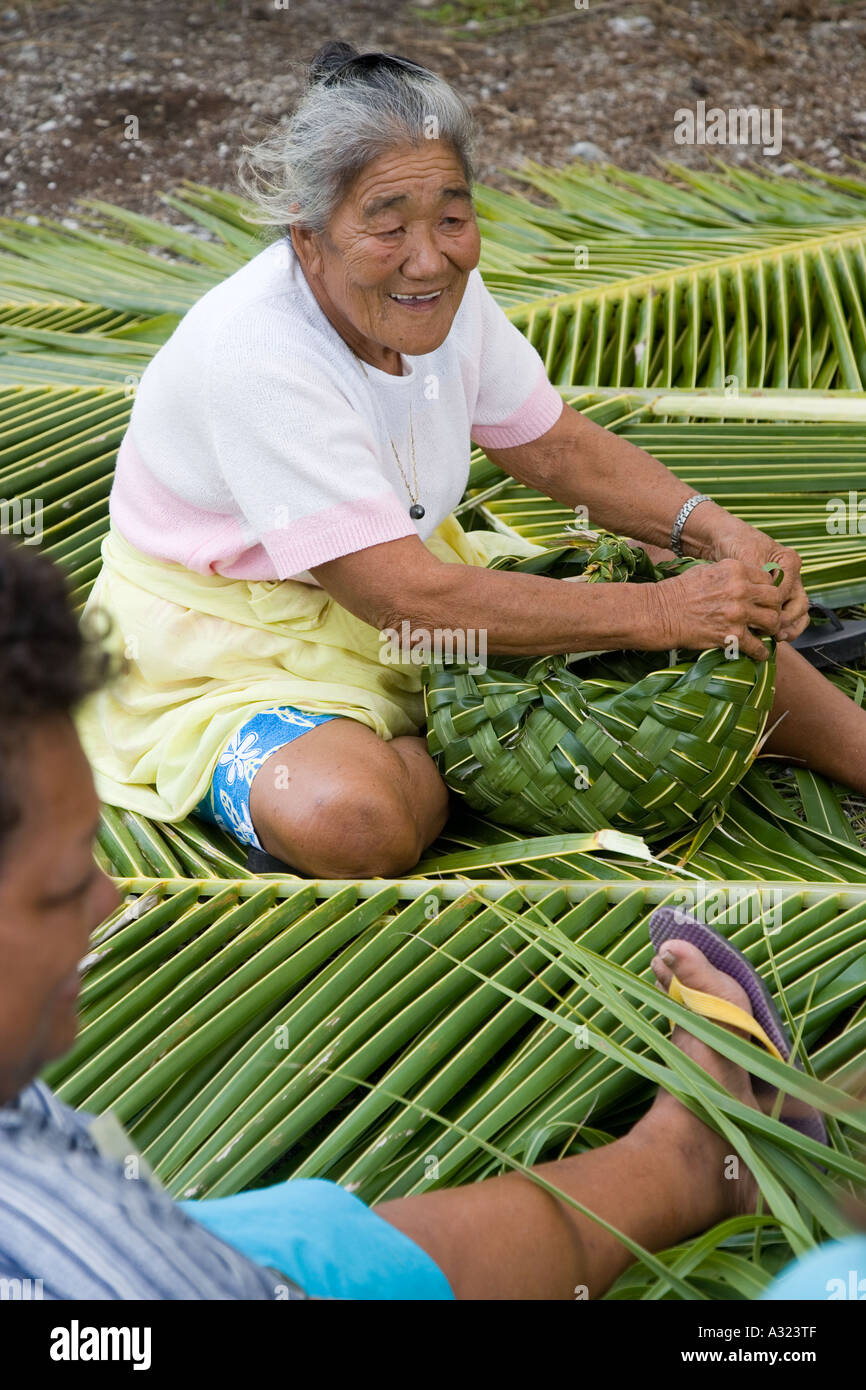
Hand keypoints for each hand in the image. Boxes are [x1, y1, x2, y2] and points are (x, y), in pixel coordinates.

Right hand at [651, 558, 782, 661]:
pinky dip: (761, 652)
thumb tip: (748, 582)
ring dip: (771, 629)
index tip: (765, 599)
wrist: (661, 613)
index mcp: (736, 570)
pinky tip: (759, 653)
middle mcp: (740, 589)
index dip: (769, 591)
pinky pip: (757, 646)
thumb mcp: (707, 570)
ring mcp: (738, 613)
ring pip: (772, 622)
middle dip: (774, 608)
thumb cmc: (680, 591)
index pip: (768, 579)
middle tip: (769, 616)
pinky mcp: (731, 635)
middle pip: (775, 599)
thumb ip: (731, 574)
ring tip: (765, 633)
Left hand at [705, 527, 808, 642]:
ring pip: (796, 613)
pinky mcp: (775, 596)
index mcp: (789, 561)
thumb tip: (769, 602)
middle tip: (775, 634)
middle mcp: (792, 574)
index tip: (762, 618)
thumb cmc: (735, 543)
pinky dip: (779, 626)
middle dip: (788, 622)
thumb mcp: (747, 557)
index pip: (788, 592)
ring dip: (787, 628)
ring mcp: (785, 586)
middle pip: (799, 606)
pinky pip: (784, 614)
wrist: (723, 539)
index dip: (776, 608)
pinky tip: (766, 634)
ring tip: (775, 638)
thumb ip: (759, 578)